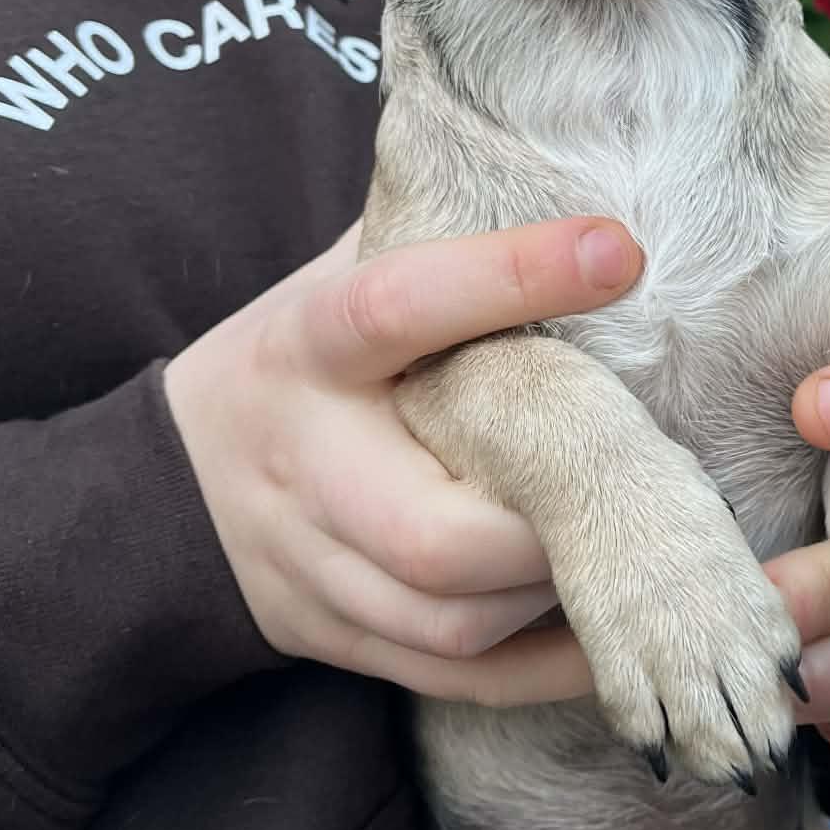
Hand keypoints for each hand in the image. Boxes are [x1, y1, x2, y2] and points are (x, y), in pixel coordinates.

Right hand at [165, 216, 640, 703]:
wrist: (176, 482)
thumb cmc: (304, 355)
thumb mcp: (338, 271)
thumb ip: (433, 229)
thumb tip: (573, 151)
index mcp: (308, 347)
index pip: (399, 306)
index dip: (507, 278)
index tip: (621, 249)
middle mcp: (304, 465)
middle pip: (429, 529)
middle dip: (554, 518)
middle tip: (653, 478)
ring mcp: (312, 567)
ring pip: (449, 618)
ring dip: (562, 593)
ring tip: (653, 547)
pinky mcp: (339, 639)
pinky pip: (459, 678)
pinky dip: (553, 666)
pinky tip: (629, 632)